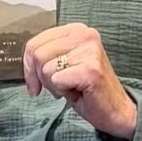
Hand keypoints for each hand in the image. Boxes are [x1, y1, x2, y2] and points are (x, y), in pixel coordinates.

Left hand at [24, 23, 136, 140]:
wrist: (115, 110)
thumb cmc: (86, 89)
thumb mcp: (63, 64)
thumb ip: (46, 54)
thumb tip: (25, 60)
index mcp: (77, 30)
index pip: (35, 42)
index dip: (28, 66)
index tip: (35, 83)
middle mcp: (85, 35)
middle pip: (37, 53)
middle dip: (40, 77)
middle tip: (58, 86)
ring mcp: (90, 51)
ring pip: (45, 68)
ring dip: (54, 85)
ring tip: (72, 87)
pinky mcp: (91, 69)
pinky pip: (57, 80)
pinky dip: (62, 91)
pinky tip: (78, 91)